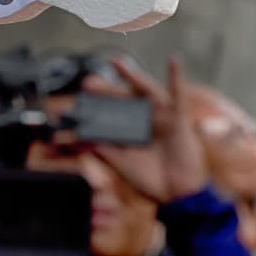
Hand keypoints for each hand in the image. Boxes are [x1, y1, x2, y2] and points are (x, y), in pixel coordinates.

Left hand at [85, 55, 207, 203]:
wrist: (176, 195)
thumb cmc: (151, 178)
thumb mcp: (120, 161)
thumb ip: (102, 147)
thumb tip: (78, 135)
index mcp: (130, 128)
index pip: (110, 111)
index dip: (95, 105)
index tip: (76, 103)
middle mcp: (145, 118)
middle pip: (123, 98)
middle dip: (106, 90)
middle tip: (88, 83)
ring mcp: (161, 117)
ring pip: (145, 91)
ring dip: (131, 75)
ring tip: (115, 62)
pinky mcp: (178, 118)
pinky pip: (179, 94)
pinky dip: (177, 76)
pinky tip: (174, 60)